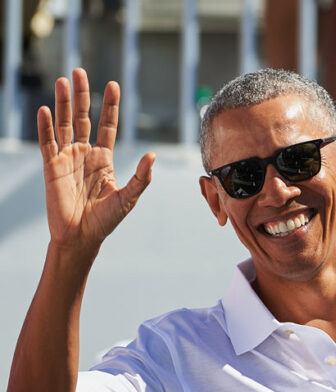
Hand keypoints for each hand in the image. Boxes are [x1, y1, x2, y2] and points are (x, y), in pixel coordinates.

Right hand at [37, 68, 154, 250]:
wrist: (82, 237)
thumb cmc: (106, 220)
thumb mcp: (129, 197)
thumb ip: (141, 177)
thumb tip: (152, 155)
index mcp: (104, 158)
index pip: (107, 125)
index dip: (110, 105)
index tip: (113, 85)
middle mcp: (85, 154)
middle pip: (83, 117)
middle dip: (82, 95)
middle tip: (79, 71)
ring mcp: (67, 158)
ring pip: (64, 124)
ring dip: (62, 103)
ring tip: (62, 80)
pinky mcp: (51, 167)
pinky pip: (48, 143)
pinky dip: (45, 126)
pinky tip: (45, 109)